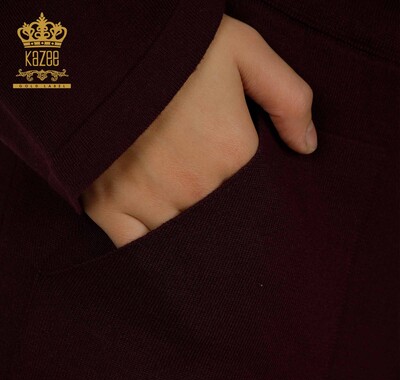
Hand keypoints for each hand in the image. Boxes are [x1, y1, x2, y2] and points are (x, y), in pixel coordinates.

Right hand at [81, 14, 316, 247]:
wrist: (97, 43)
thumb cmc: (173, 47)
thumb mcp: (244, 50)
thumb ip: (288, 98)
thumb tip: (307, 147)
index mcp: (233, 154)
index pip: (249, 192)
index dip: (238, 182)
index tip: (221, 166)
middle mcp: (195, 188)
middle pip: (215, 216)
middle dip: (211, 204)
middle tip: (194, 180)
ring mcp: (150, 201)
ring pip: (179, 235)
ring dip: (181, 226)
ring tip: (170, 198)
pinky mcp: (108, 207)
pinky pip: (136, 247)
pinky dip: (146, 244)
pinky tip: (149, 228)